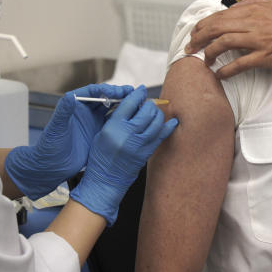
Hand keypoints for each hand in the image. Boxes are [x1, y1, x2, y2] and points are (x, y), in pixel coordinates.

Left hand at [5, 83, 132, 199]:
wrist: (51, 167)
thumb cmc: (49, 146)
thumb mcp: (56, 129)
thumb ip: (63, 112)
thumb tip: (70, 96)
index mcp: (74, 106)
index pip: (93, 92)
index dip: (106, 89)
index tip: (117, 91)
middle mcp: (85, 112)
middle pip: (105, 98)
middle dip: (119, 95)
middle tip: (133, 94)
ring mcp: (93, 123)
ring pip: (111, 109)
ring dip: (123, 106)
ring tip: (137, 104)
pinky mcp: (99, 134)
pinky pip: (113, 124)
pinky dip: (123, 120)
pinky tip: (134, 120)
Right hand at [70, 86, 177, 224]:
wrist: (105, 180)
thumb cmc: (100, 157)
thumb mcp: (101, 133)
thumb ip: (115, 117)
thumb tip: (130, 103)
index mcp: (113, 128)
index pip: (129, 103)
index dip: (137, 94)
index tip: (140, 91)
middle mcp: (128, 135)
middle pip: (146, 110)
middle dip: (148, 103)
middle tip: (146, 103)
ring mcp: (139, 145)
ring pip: (156, 121)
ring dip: (157, 113)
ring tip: (153, 112)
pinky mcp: (147, 153)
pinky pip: (162, 136)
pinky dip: (168, 127)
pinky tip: (171, 122)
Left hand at [184, 0, 271, 79]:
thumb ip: (253, 1)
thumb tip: (234, 5)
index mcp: (254, 9)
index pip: (219, 15)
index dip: (203, 25)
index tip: (195, 32)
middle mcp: (253, 22)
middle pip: (215, 28)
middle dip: (198, 38)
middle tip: (190, 47)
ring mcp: (257, 40)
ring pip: (222, 44)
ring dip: (208, 53)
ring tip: (203, 60)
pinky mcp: (264, 57)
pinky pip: (238, 64)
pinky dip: (225, 70)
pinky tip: (219, 74)